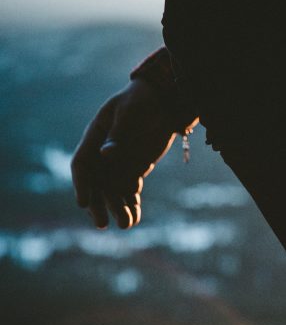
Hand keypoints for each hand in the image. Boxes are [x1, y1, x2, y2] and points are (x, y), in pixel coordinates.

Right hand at [71, 78, 196, 229]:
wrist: (165, 100)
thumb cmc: (143, 100)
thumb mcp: (131, 113)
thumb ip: (119, 133)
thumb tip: (106, 155)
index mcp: (95, 138)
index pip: (82, 165)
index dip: (82, 185)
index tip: (83, 203)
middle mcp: (103, 155)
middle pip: (96, 184)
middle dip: (98, 204)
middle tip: (102, 223)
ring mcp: (119, 163)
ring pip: (114, 191)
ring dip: (118, 208)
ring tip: (126, 224)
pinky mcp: (135, 169)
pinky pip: (130, 190)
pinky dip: (132, 204)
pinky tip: (135, 218)